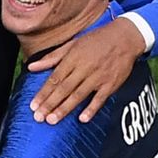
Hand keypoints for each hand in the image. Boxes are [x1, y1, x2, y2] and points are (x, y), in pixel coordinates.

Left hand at [28, 17, 145, 123]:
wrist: (126, 37)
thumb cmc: (96, 40)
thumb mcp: (72, 44)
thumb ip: (52, 57)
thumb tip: (31, 66)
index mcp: (73, 58)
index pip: (55, 78)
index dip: (43, 93)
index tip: (33, 105)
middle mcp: (84, 68)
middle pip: (64, 89)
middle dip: (50, 104)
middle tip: (39, 117)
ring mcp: (98, 77)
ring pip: (79, 95)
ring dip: (65, 108)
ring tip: (52, 120)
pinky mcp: (111, 84)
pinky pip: (100, 99)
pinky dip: (92, 109)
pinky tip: (82, 119)